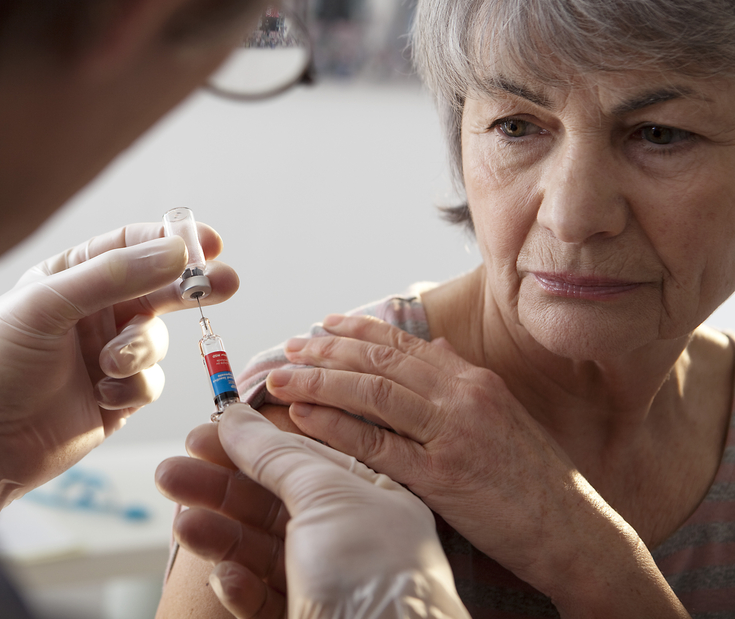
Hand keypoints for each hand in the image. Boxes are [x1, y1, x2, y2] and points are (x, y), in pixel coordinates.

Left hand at [0, 222, 236, 533]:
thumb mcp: (46, 305)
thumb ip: (113, 276)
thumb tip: (176, 253)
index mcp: (69, 279)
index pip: (130, 247)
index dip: (171, 241)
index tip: (208, 243)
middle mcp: (90, 315)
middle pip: (157, 291)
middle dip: (190, 288)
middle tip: (225, 284)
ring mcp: (104, 358)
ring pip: (156, 341)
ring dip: (140, 350)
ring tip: (109, 365)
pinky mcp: (114, 402)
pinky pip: (148, 384)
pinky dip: (132, 389)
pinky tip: (100, 397)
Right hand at [156, 403, 469, 618]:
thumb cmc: (377, 578)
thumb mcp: (327, 496)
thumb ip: (276, 455)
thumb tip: (237, 418)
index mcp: (370, 496)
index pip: (298, 456)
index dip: (248, 443)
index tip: (201, 435)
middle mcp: (349, 537)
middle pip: (269, 500)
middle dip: (218, 486)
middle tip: (170, 474)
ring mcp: (326, 582)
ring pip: (258, 546)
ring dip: (217, 532)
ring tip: (183, 525)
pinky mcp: (304, 616)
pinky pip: (259, 594)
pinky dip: (238, 584)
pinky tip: (225, 577)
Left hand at [265, 314, 681, 612]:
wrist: (574, 531)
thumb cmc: (535, 478)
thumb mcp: (504, 415)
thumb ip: (463, 379)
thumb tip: (433, 345)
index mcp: (475, 380)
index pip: (403, 343)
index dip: (356, 331)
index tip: (322, 325)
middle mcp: (462, 396)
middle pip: (379, 360)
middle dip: (326, 350)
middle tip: (289, 349)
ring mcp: (451, 434)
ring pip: (371, 392)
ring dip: (319, 381)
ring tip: (281, 378)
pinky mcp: (442, 477)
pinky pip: (375, 443)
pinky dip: (335, 426)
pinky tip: (304, 417)